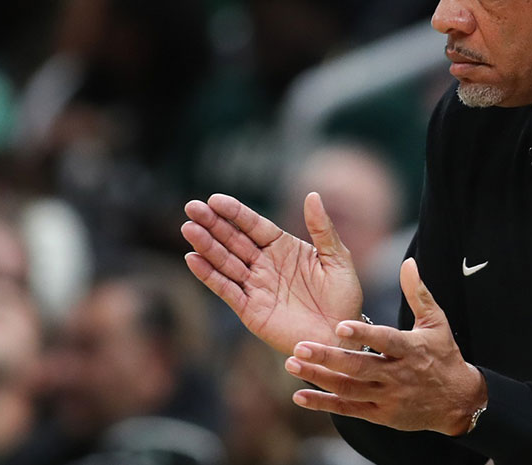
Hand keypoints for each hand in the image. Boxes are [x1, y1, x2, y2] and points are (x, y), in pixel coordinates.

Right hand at [182, 192, 362, 355]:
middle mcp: (265, 263)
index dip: (235, 212)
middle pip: (234, 239)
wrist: (340, 338)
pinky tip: (193, 259)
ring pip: (225, 261)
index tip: (215, 199)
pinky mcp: (250, 310)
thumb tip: (313, 194)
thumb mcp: (337, 259)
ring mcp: (255, 286)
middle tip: (192, 208)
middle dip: (212, 224)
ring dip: (206, 245)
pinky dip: (209, 276)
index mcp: (284, 247)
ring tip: (188, 229)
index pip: (254, 225)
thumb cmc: (343, 297)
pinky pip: (226, 289)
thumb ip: (322, 229)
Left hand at [283, 258, 487, 435]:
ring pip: (349, 389)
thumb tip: (408, 262)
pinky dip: (323, 404)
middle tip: (299, 345)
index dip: (363, 335)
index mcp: (411, 350)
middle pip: (359, 367)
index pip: (385, 341)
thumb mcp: (436, 322)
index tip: (339, 326)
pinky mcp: (380, 416)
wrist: (458, 402)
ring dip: (319, 378)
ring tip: (292, 364)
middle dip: (328, 357)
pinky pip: (348, 410)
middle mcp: (398, 375)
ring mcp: (387, 398)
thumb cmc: (444, 355)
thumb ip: (417, 293)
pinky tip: (299, 396)